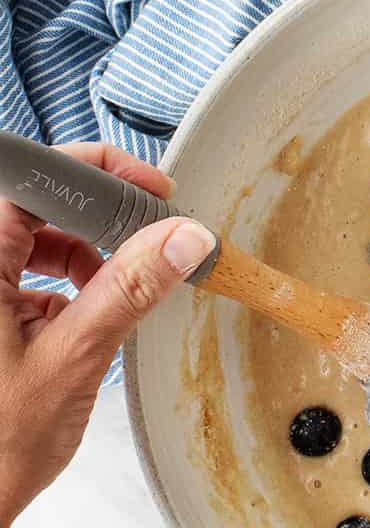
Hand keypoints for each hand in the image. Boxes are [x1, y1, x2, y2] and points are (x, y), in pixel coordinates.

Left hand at [0, 143, 214, 527]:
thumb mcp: (74, 356)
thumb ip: (129, 288)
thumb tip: (180, 236)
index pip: (34, 179)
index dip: (95, 171)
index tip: (149, 189)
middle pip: (39, 208)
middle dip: (100, 218)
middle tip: (153, 235)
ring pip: (37, 244)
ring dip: (87, 256)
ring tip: (121, 291)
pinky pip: (31, 280)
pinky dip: (71, 289)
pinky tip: (94, 318)